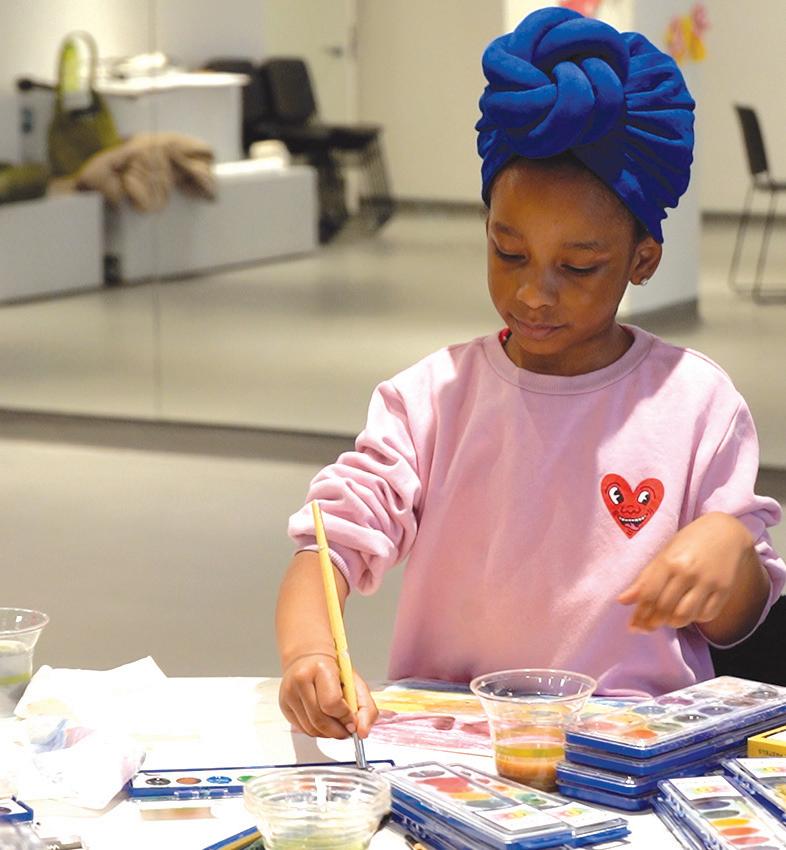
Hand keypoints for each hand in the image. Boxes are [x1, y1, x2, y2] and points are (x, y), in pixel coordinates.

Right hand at [278, 652, 378, 738]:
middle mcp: (301, 680)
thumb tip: (363, 732)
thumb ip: (366, 707)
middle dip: (338, 731)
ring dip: (328, 734)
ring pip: (311, 728)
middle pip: (320, 720)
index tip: (353, 722)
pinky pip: (303, 729)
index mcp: (321, 668)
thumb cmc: (333, 669)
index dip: (345, 718)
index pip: (332, 704)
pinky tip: (324, 721)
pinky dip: (317, 731)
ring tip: (337, 726)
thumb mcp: (355, 682)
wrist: (308, 657)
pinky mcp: (284, 705)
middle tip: (347, 730)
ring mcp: (289, 693)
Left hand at [617, 512, 757, 632]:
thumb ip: (644, 579)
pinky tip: (689, 613)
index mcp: (669, 561)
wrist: (725, 531)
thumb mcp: (663, 554)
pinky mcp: (724, 590)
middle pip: (665, 608)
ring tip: (666, 619)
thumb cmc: (688, 542)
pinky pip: (706, 615)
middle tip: (646, 627)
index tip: (633, 625)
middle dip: (653, 622)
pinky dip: (695, 619)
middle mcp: (688, 572)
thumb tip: (622, 601)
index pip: (649, 595)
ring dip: (673, 622)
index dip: (639, 614)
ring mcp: (708, 582)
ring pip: (685, 616)